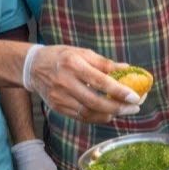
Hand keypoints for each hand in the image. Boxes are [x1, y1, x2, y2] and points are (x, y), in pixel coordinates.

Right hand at [23, 45, 139, 122]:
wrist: (33, 67)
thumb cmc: (62, 57)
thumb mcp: (83, 52)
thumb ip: (104, 63)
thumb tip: (127, 69)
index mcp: (73, 64)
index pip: (100, 81)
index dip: (118, 91)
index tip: (135, 96)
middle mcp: (65, 82)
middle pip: (95, 101)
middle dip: (118, 107)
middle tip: (134, 108)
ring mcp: (60, 97)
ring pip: (88, 113)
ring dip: (110, 114)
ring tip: (124, 111)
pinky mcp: (57, 107)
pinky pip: (81, 117)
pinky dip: (97, 117)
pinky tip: (109, 113)